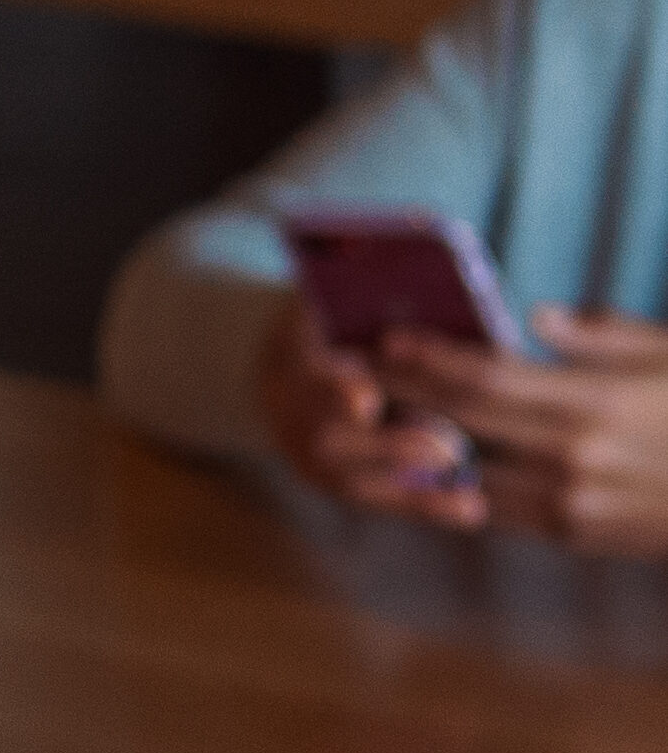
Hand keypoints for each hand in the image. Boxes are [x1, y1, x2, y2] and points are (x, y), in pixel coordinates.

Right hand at [260, 294, 484, 524]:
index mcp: (290, 358)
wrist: (283, 365)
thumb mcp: (331, 293)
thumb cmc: (332, 321)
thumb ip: (363, 283)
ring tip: (467, 496)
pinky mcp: (336, 482)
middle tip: (445, 449)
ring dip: (411, 490)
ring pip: (352, 483)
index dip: (332, 388)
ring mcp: (309, 454)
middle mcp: (290, 413)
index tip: (364, 397)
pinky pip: (377, 502)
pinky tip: (469, 511)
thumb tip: (429, 240)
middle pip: (329, 439)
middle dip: (386, 447)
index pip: (306, 374)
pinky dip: (421, 507)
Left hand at [366, 308, 667, 557]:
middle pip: (461, 420)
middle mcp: (573, 458)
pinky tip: (431, 458)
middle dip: (400, 393)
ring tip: (375, 414)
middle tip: (349, 370)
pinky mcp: (573, 535)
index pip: (485, 377)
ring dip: (418, 444)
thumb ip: (598, 338)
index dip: (427, 357)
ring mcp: (570, 504)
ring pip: (466, 472)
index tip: (383, 337)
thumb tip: (533, 316)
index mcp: (595, 405)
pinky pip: (494, 507)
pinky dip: (457, 481)